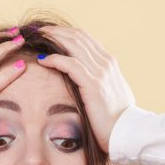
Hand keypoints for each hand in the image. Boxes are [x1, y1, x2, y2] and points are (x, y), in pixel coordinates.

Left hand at [34, 26, 135, 154]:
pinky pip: (70, 64)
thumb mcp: (111, 94)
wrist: (126, 133)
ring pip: (73, 45)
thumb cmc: (116, 120)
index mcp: (110, 63)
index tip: (49, 33)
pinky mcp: (93, 84)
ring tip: (37, 39)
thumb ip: (101, 83)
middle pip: (78, 37)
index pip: (85, 38)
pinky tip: (43, 59)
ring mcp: (101, 72)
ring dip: (53, 39)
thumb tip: (89, 82)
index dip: (66, 32)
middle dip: (56, 31)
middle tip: (38, 31)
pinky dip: (55, 59)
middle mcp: (106, 63)